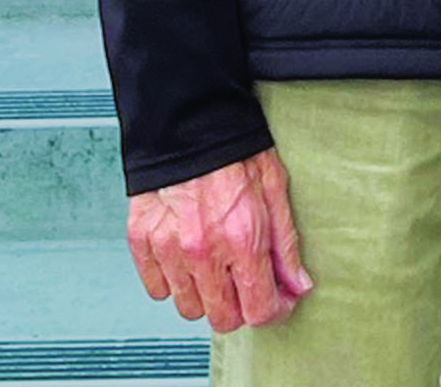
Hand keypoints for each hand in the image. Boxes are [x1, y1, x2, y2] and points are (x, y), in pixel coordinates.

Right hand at [126, 147, 311, 331]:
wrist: (188, 121)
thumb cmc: (235, 151)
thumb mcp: (275, 190)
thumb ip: (286, 246)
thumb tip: (298, 286)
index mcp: (242, 239)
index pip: (258, 311)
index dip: (274, 310)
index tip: (276, 300)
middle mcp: (202, 251)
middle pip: (222, 319)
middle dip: (240, 307)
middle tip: (244, 283)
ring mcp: (168, 248)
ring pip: (188, 308)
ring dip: (205, 296)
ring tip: (214, 266)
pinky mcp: (141, 241)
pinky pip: (156, 288)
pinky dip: (172, 281)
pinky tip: (186, 257)